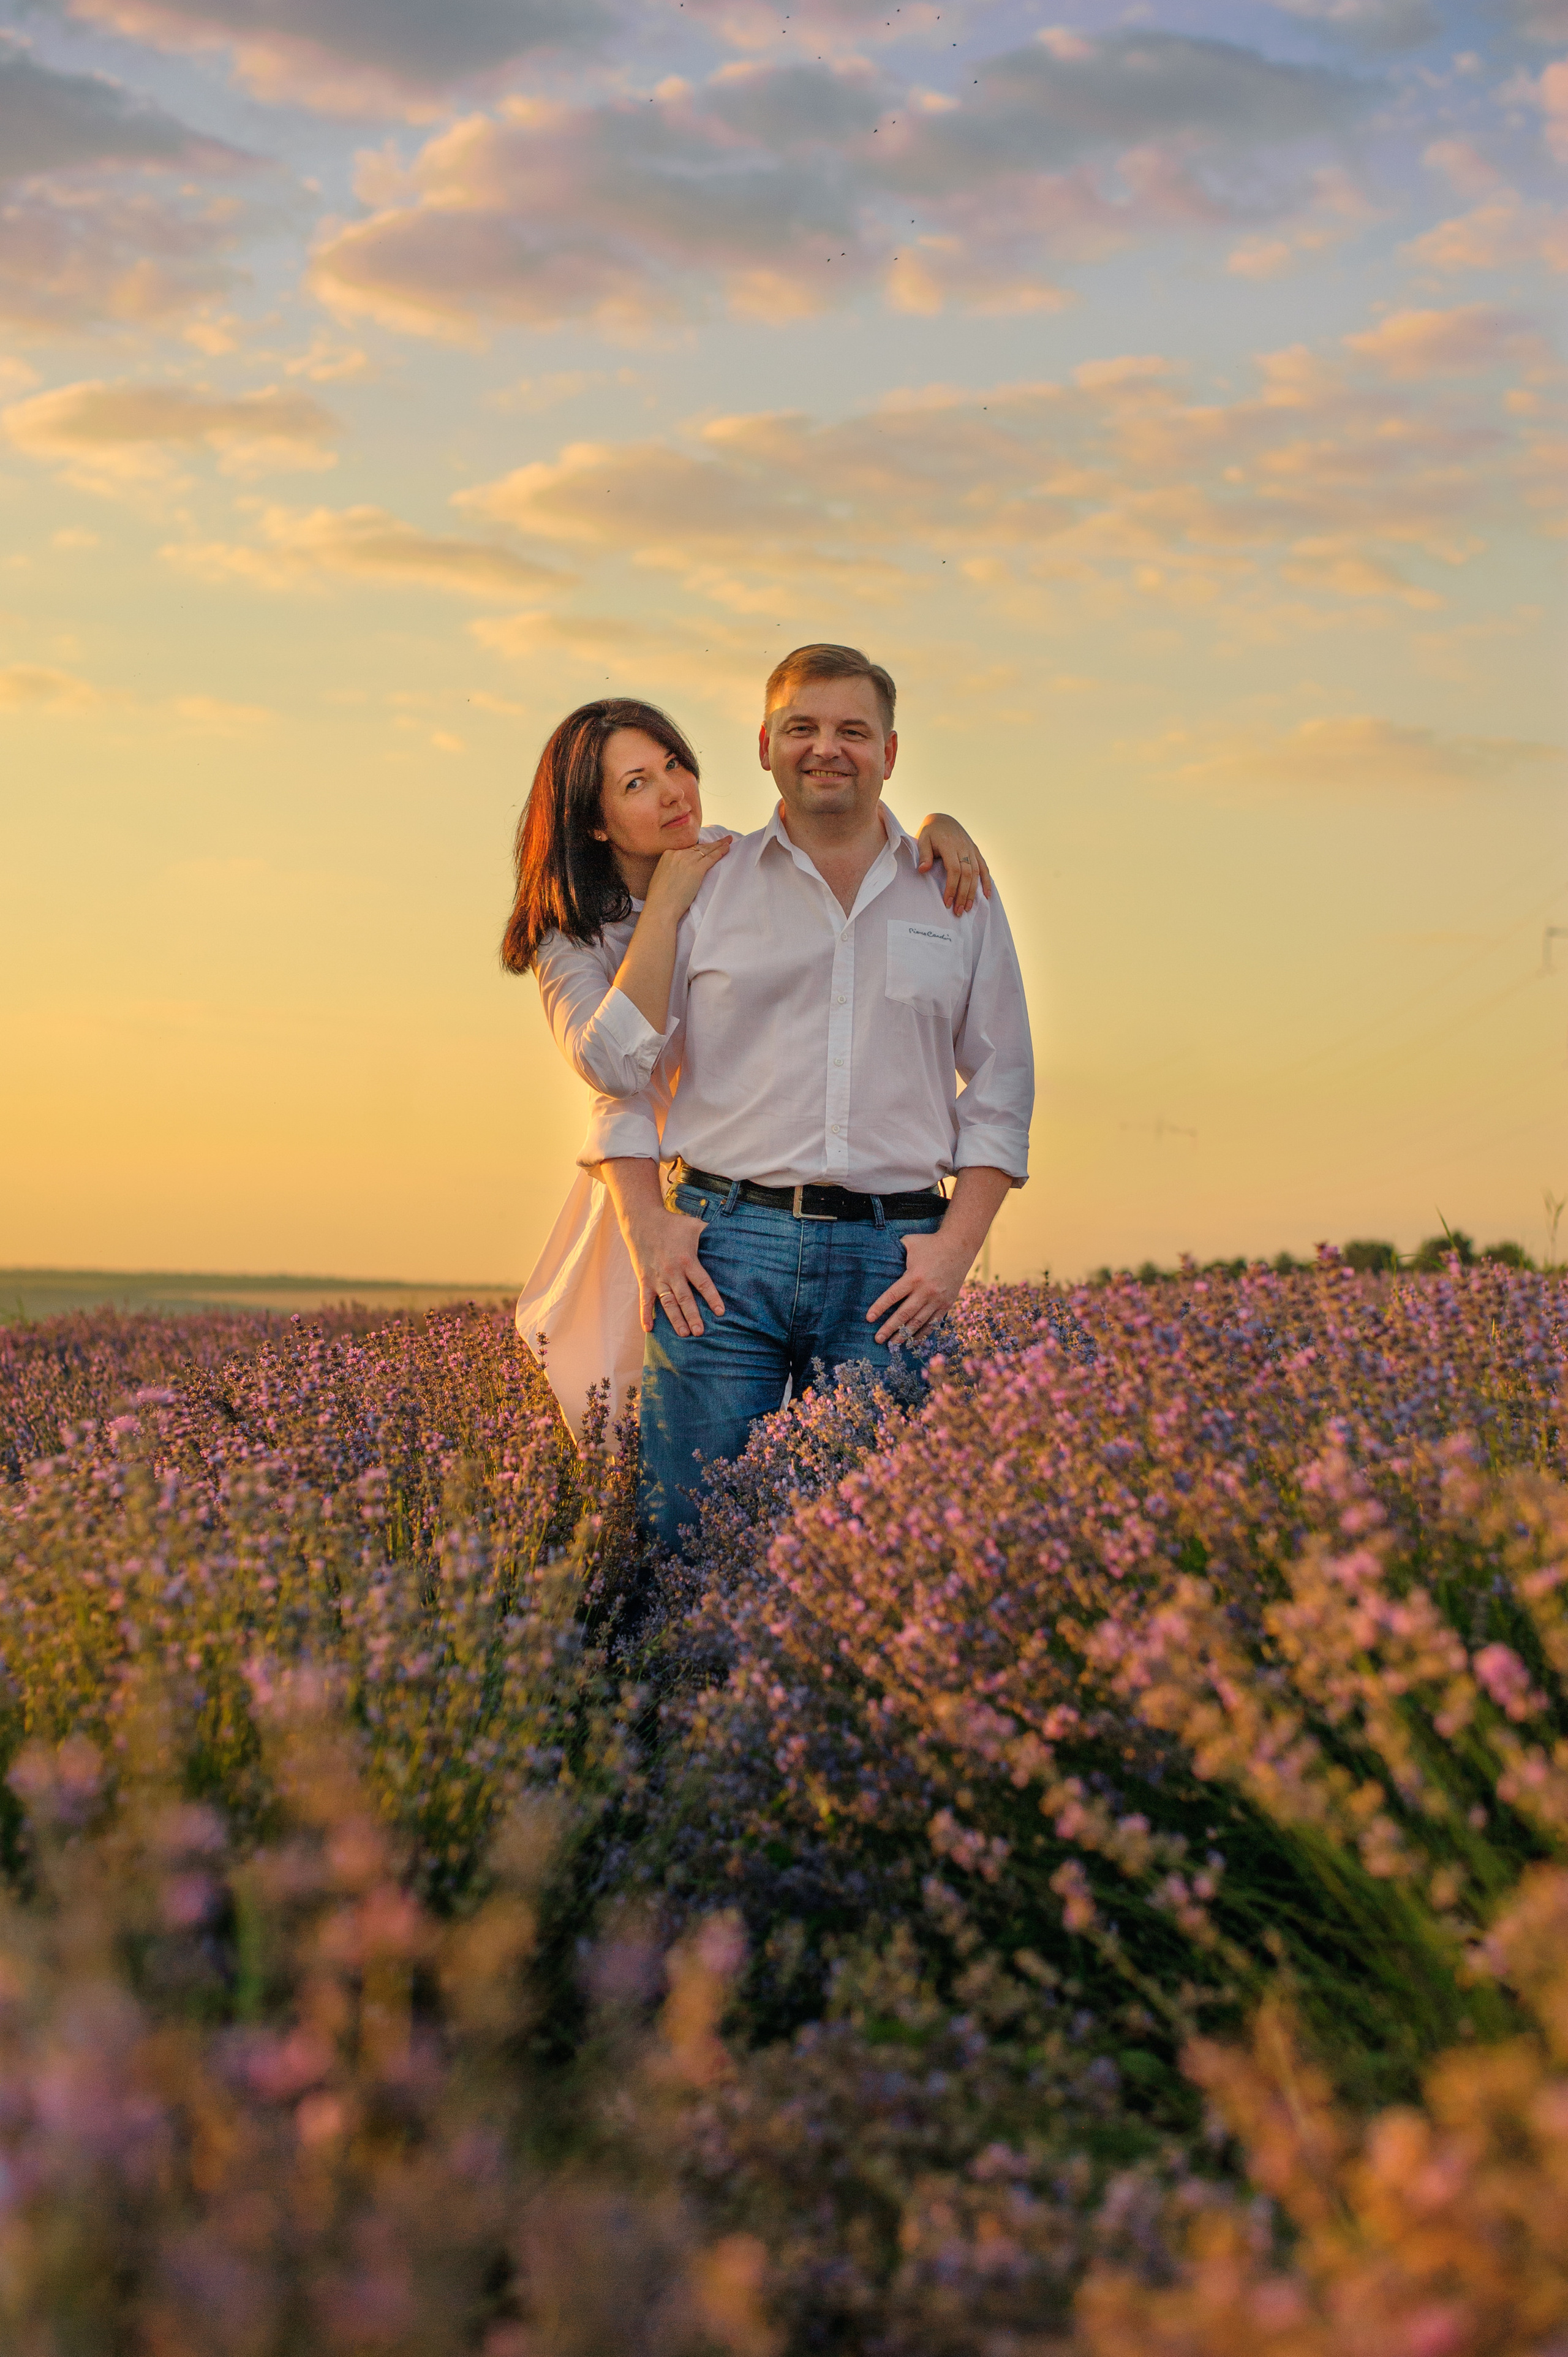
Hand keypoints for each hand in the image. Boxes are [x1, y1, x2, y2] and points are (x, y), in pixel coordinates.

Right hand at [625, 1202, 724, 1336]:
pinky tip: (649, 1329)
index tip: (720, 1312)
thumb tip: (733, 1234)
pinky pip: (644, 1301)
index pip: (702, 1283)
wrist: (642, 1221)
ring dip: (675, 1319)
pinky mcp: (644, 1280)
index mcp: (687, 1260)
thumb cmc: (672, 1224)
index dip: (712, 1297)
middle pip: (685, 1298)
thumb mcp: (694, 1225)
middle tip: (700, 1332)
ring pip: (667, 1303)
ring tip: (683, 1334)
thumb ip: (711, 1233)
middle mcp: (672, 1272)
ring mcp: (657, 1278)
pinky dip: (645, 1315)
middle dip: (693, 1316)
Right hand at [642, 834, 732, 924]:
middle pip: (698, 847)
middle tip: (723, 839)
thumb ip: (670, 869)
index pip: (687, 849)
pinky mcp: (697, 869)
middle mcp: (678, 854)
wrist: (660, 907)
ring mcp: (687, 860)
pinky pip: (711, 858)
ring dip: (719, 845)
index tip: (706, 847)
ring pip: (707, 850)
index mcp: (668, 854)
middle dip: (711, 843)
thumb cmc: (659, 899)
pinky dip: (721, 852)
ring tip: (728, 841)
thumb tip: (678, 873)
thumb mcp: (661, 876)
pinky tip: (727, 849)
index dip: (698, 849)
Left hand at [866, 1228, 972, 1344]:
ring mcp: (938, 1299)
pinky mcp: (946, 1304)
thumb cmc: (930, 1244)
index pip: (892, 1296)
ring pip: (918, 1322)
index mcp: (914, 1276)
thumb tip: (878, 1255)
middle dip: (889, 1328)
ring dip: (904, 1334)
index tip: (868, 1318)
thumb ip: (895, 1251)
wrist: (960, 1247)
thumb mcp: (910, 1243)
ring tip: (892, 1344)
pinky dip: (922, 1333)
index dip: (879, 1308)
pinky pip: (933, 1323)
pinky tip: (912, 1342)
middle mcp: (926, 1290)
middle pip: (904, 1314)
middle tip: (877, 1339)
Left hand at [916, 815, 991, 915]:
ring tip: (967, 908)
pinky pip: (984, 867)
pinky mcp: (976, 851)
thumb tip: (923, 870)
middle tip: (958, 911)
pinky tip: (987, 895)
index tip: (947, 902)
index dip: (952, 887)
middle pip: (967, 874)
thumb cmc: (930, 832)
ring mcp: (971, 849)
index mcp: (950, 845)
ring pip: (976, 873)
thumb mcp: (923, 839)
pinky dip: (987, 881)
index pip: (954, 870)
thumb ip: (924, 855)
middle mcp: (964, 847)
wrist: (943, 820)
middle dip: (963, 894)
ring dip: (973, 892)